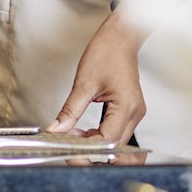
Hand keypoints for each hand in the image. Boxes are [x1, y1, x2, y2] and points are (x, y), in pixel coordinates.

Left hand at [47, 14, 144, 142]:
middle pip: (115, 149)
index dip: (87, 149)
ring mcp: (134, 113)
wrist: (120, 37)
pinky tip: (84, 132)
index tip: (68, 148)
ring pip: (117, 144)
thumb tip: (57, 130)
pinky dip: (100, 138)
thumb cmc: (107, 52)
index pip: (107, 140)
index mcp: (126, 106)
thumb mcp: (83, 83)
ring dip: (97, 146)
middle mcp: (135, 113)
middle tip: (72, 151)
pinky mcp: (130, 111)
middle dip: (93, 153)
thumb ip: (70, 111)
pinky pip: (117, 133)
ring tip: (76, 138)